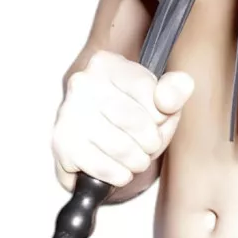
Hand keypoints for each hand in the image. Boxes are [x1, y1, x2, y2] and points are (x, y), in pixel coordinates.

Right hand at [52, 51, 194, 191]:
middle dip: (150, 141)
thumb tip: (167, 100)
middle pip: (133, 120)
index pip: (148, 90)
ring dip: (137, 161)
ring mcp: (69, 113)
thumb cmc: (134, 117)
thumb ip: (176, 90)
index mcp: (108, 64)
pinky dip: (119, 174)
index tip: (158, 120)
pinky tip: (120, 169)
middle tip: (149, 146)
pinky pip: (102, 166)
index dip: (161, 114)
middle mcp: (83, 82)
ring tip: (136, 159)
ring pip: (120, 146)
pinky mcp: (62, 143)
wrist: (99, 144)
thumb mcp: (162, 99)